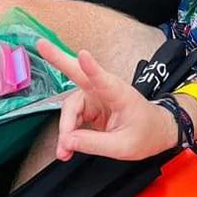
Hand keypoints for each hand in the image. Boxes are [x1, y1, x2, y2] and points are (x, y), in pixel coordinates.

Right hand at [37, 41, 176, 161]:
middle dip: (58, 59)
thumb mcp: (124, 146)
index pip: (104, 79)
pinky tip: (66, 148)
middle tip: (40, 44)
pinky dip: (67, 133)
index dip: (91, 67)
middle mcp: (104, 89)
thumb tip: (68, 141)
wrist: (156, 131)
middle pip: (78, 73)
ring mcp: (96, 96)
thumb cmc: (146, 133)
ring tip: (64, 151)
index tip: (83, 55)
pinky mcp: (90, 106)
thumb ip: (95, 143)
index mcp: (119, 94)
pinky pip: (72, 117)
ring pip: (70, 107)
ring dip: (65, 128)